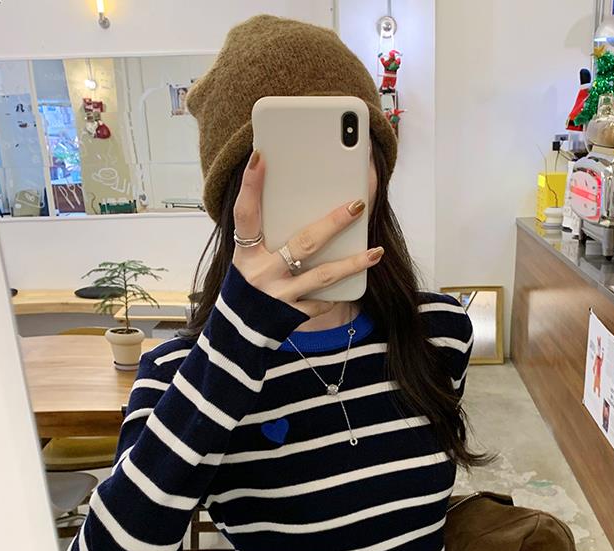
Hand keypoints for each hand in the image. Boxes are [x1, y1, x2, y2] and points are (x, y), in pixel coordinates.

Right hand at [231, 150, 382, 317]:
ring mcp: (279, 296)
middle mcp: (261, 273)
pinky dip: (336, 294)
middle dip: (333, 223)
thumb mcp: (248, 258)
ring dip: (352, 264)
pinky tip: (354, 282)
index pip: (246, 214)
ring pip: (323, 276)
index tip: (261, 157)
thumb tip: (294, 201)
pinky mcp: (291, 315)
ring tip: (375, 252)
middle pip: (303, 243)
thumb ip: (264, 233)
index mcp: (246, 254)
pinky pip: (321, 303)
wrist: (238, 331)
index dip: (250, 186)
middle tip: (357, 204)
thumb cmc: (249, 284)